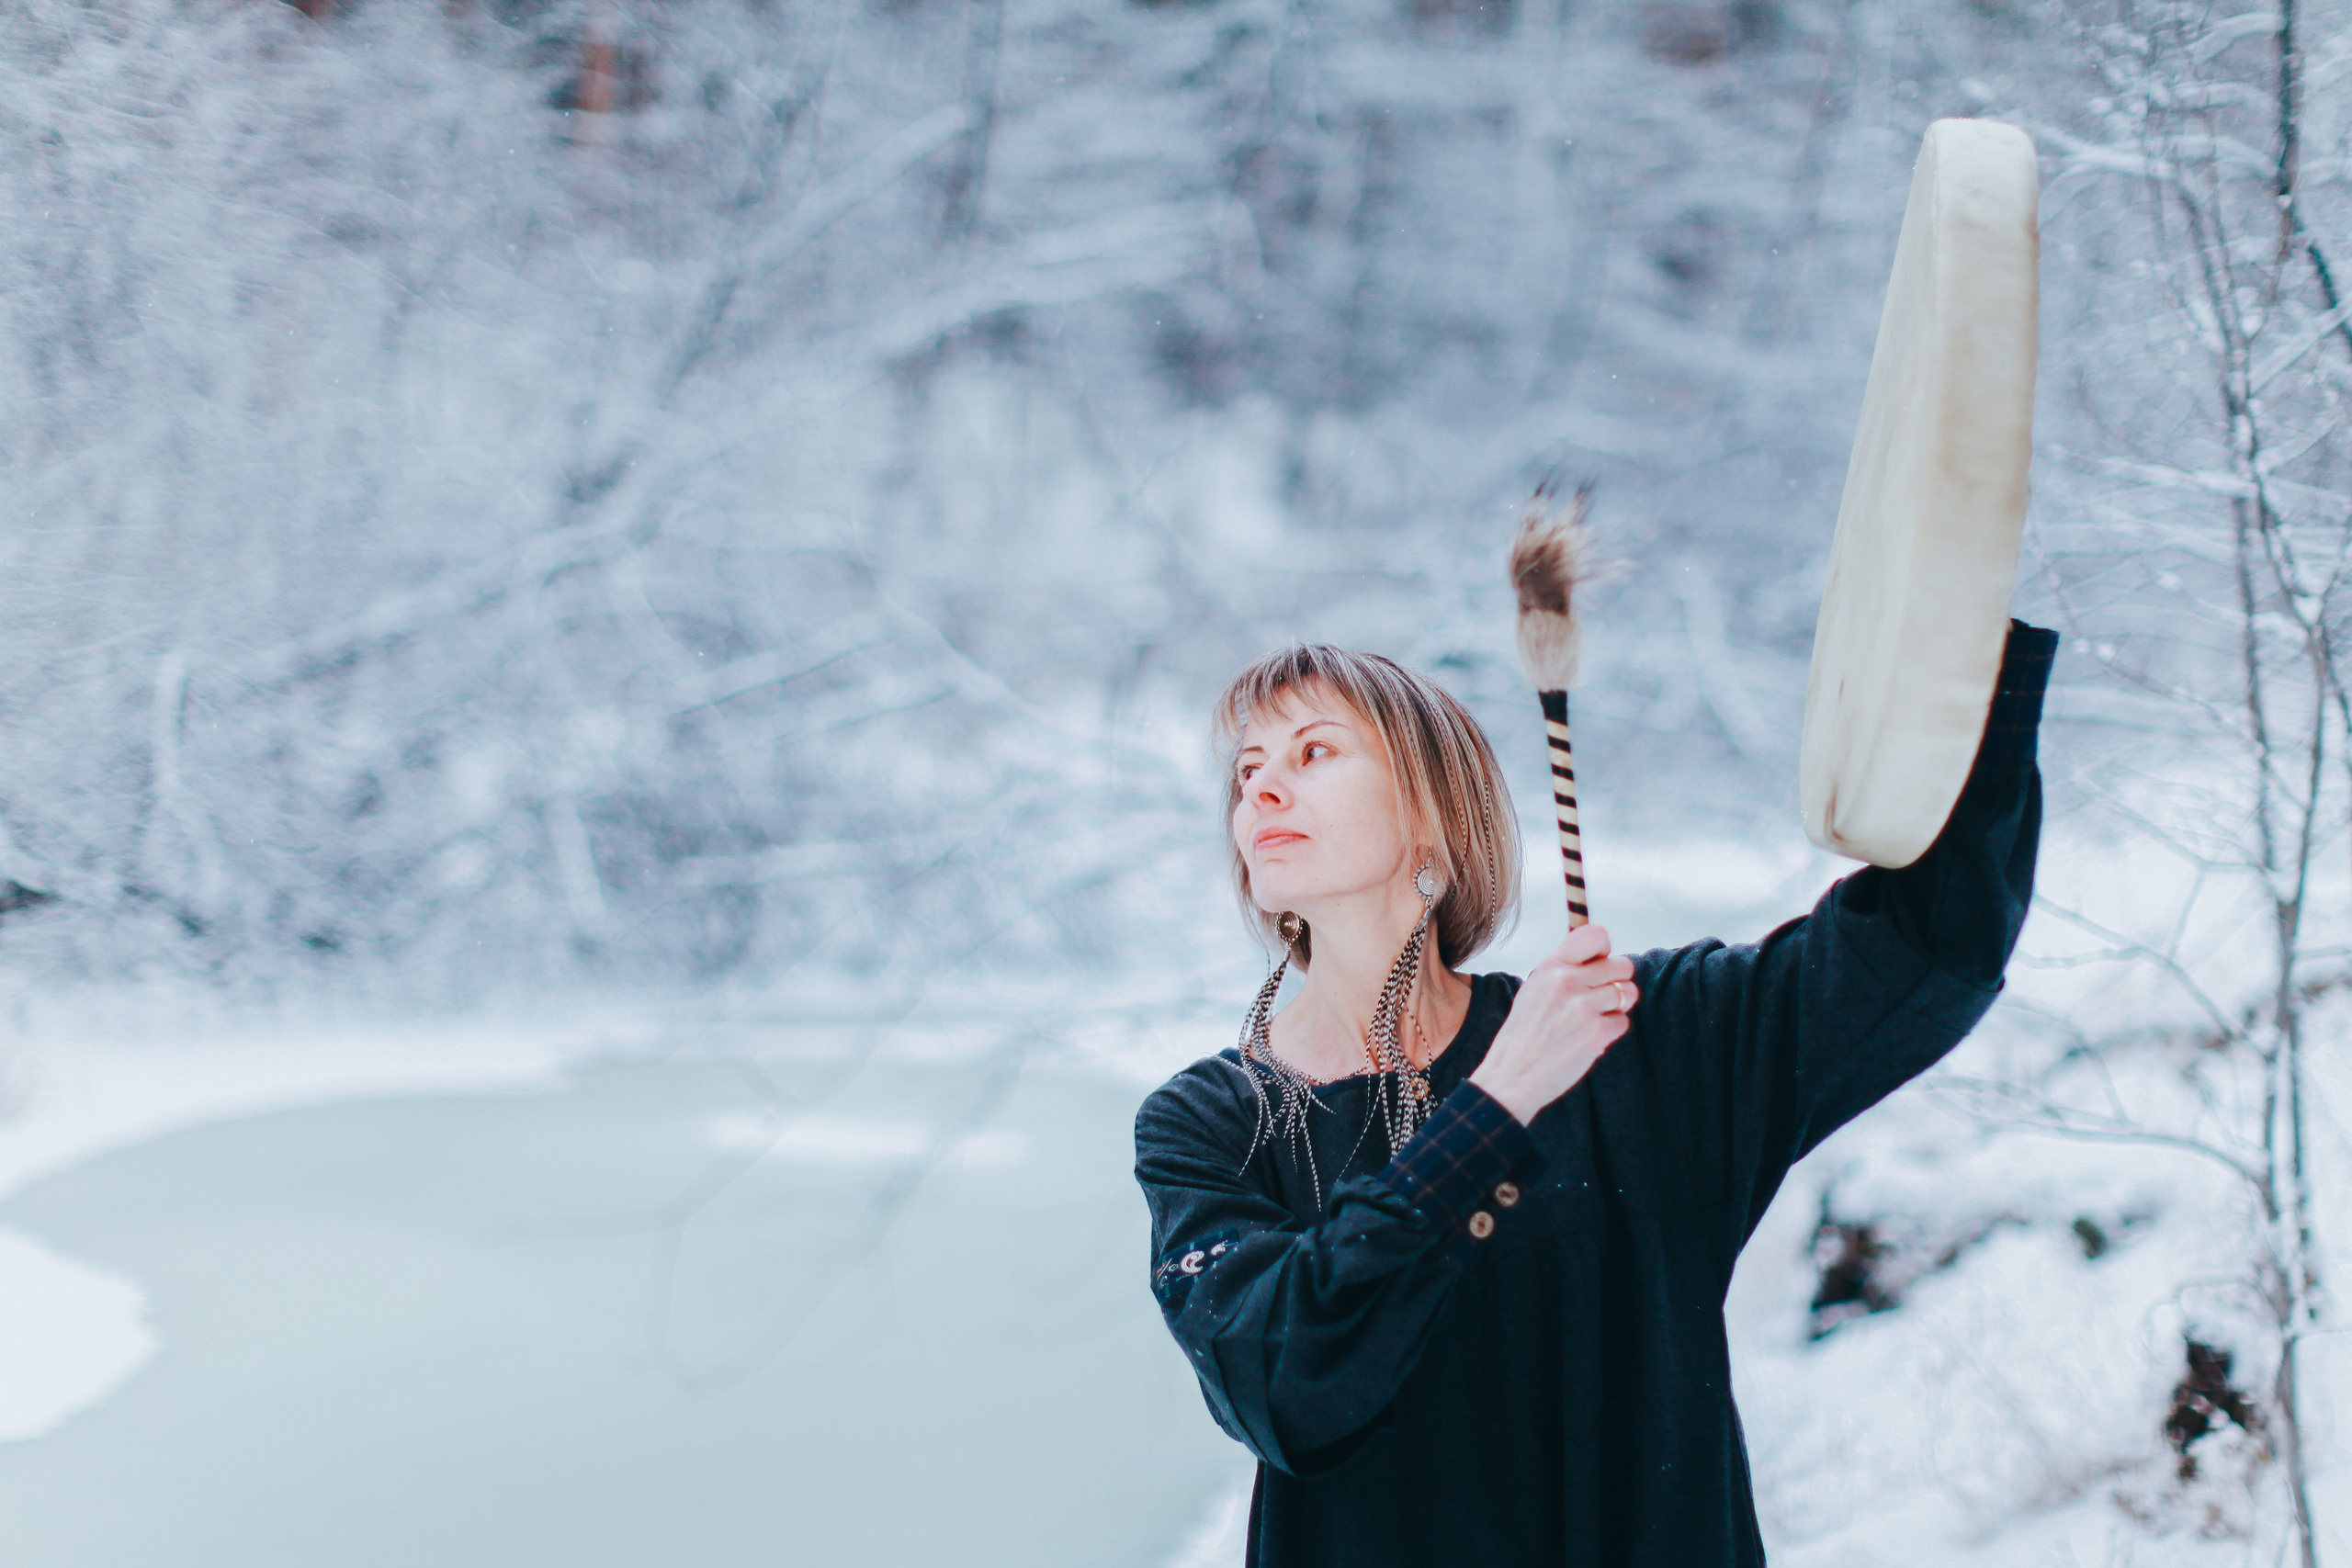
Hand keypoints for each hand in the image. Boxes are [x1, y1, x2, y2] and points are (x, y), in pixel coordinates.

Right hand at [1467, 923, 1636, 1125]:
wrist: (1511, 1077)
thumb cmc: (1524, 1034)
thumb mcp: (1534, 989)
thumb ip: (1564, 970)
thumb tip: (1601, 957)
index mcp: (1550, 966)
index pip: (1596, 934)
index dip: (1604, 951)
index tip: (1596, 965)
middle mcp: (1567, 981)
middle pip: (1622, 965)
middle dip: (1616, 982)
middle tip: (1597, 999)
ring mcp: (1583, 1007)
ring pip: (1628, 993)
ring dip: (1617, 1007)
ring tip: (1593, 1018)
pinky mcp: (1597, 1033)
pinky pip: (1623, 1021)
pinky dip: (1610, 1031)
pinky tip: (1587, 1038)